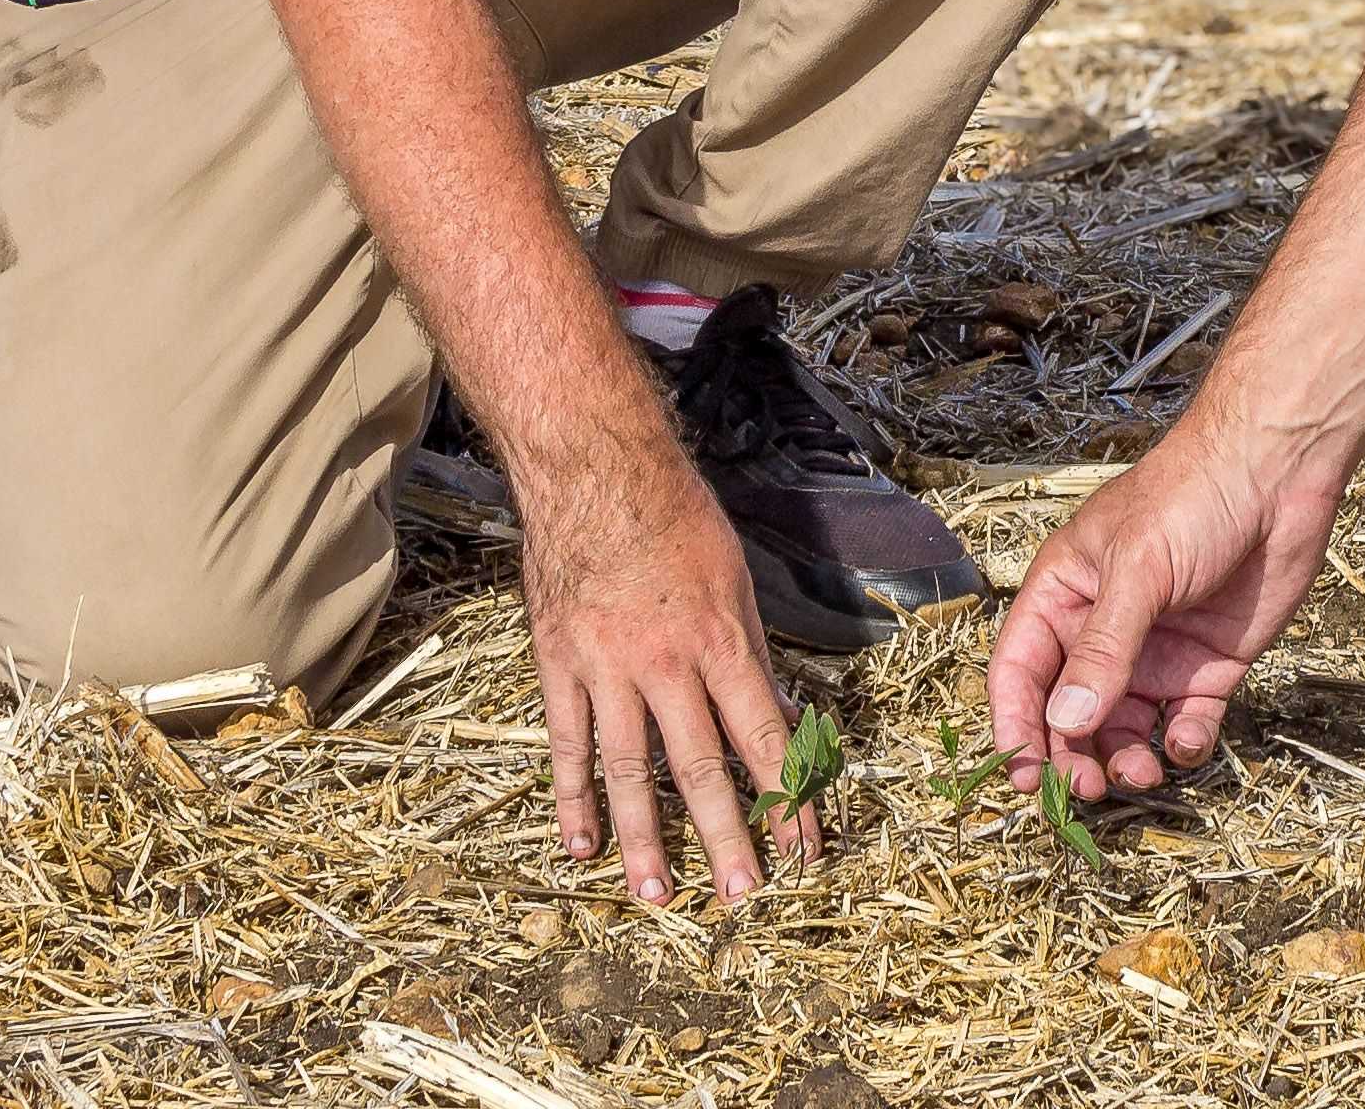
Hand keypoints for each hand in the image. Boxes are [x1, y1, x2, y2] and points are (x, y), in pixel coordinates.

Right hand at [518, 439, 814, 904]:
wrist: (594, 471)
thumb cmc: (675, 517)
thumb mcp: (737, 579)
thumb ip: (753, 655)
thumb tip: (782, 717)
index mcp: (720, 641)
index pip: (764, 736)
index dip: (789, 796)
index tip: (805, 845)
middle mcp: (664, 664)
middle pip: (700, 766)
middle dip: (728, 835)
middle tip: (744, 894)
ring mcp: (605, 669)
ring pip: (629, 770)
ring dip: (645, 837)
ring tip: (658, 892)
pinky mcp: (558, 666)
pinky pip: (568, 744)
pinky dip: (573, 798)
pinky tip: (581, 844)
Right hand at [986, 422, 1340, 801]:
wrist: (1281, 473)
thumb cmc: (1193, 496)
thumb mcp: (1139, 568)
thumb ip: (1104, 649)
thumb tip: (1065, 723)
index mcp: (1064, 595)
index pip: (1020, 671)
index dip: (1015, 725)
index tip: (1021, 776)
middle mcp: (1103, 631)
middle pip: (1068, 713)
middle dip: (1071, 757)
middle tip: (1086, 792)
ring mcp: (1157, 652)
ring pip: (1123, 729)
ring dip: (1124, 760)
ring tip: (1141, 774)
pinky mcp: (1209, 667)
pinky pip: (1186, 723)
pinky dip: (1183, 744)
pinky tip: (1188, 741)